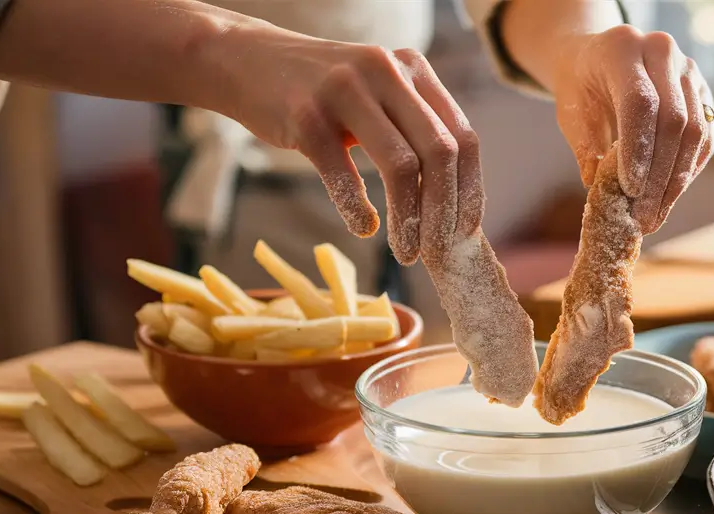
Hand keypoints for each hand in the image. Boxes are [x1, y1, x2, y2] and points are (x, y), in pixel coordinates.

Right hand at [210, 22, 483, 261]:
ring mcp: (346, 90)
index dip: (468, 191)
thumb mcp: (377, 94)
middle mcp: (386, 71)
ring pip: (401, 167)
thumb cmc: (322, 93)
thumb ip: (414, 128)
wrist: (245, 60)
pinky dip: (358, 211)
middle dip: (442, 213)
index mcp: (413, 68)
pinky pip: (344, 176)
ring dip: (408, 221)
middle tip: (435, 252)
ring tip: (405, 252)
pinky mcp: (306, 115)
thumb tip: (454, 200)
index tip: (463, 233)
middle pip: (439, 153)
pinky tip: (363, 227)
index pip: (462, 136)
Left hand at [552, 26, 713, 233]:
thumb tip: (600, 191)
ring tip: (655, 217)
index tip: (630, 191)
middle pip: (674, 120)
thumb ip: (585, 148)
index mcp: (623, 48)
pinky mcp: (703, 93)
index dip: (638, 151)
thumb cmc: (581, 89)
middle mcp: (662, 51)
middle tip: (644, 217)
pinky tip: (669, 198)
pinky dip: (688, 172)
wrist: (597, 61)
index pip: (640, 103)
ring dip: (676, 182)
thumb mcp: (571, 113)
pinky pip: (705, 139)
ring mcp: (689, 71)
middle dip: (659, 176)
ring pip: (695, 132)